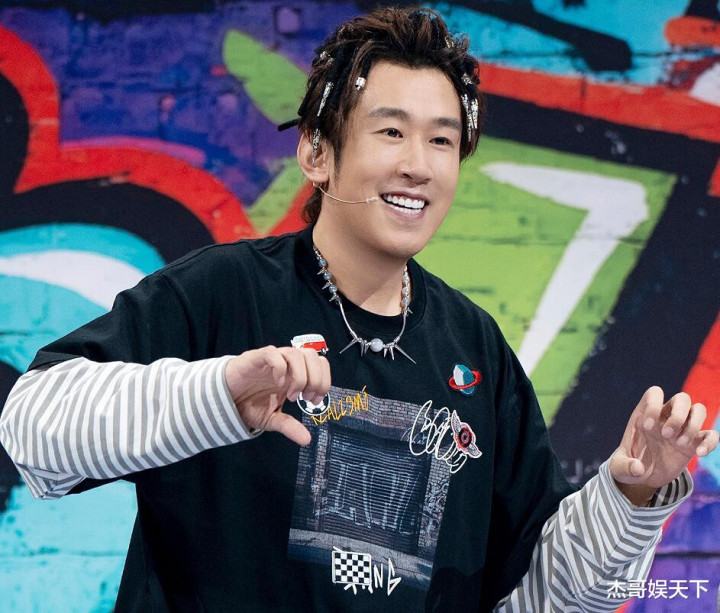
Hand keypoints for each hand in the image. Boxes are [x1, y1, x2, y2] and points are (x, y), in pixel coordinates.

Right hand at [224, 345, 330, 445]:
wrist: (223, 399)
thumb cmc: (249, 403)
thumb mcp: (272, 418)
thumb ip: (289, 426)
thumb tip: (307, 440)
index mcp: (294, 374)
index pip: (320, 365)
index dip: (324, 381)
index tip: (314, 401)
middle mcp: (286, 364)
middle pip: (312, 356)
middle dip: (316, 378)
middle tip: (306, 398)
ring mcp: (272, 359)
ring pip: (296, 353)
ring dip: (300, 376)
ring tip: (292, 395)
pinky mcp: (256, 358)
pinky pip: (273, 353)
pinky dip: (280, 368)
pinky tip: (278, 384)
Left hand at [610, 387, 718, 504]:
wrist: (643, 477)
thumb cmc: (628, 465)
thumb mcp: (619, 467)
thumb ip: (624, 467)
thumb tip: (638, 468)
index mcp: (645, 415)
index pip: (654, 393)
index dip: (653, 405)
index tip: (648, 428)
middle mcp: (665, 417)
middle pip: (682, 398)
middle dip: (677, 416)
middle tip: (666, 435)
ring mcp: (681, 429)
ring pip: (698, 410)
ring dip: (693, 425)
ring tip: (680, 444)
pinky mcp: (694, 443)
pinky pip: (711, 434)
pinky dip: (710, 442)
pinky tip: (700, 453)